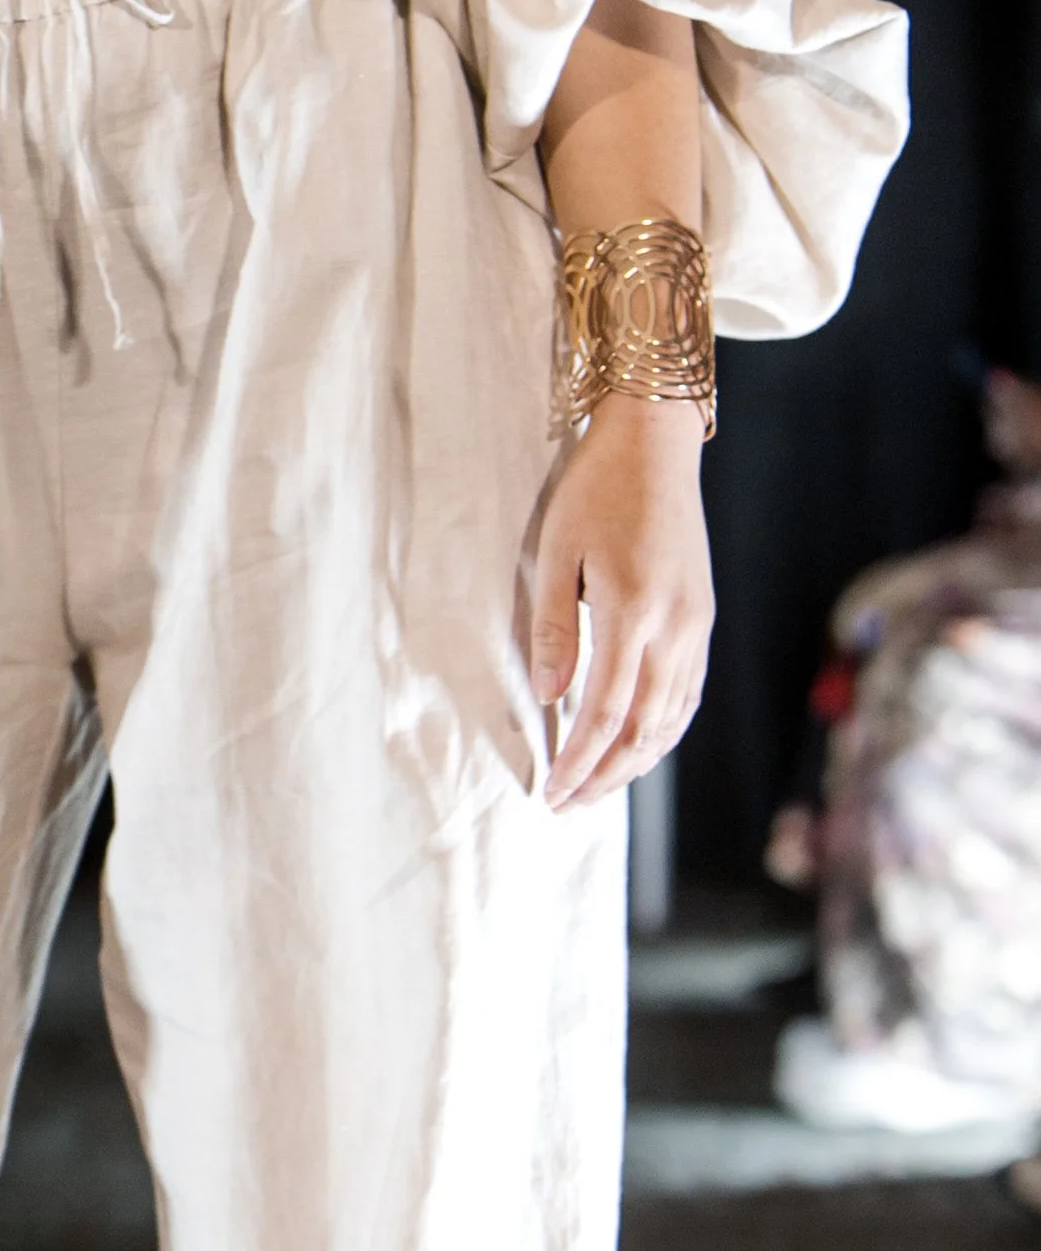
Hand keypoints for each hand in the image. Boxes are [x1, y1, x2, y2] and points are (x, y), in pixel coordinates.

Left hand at [531, 395, 712, 809]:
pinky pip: (688, 693)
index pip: (605, 713)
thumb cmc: (596, 488)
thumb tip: (548, 697)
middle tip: (569, 806)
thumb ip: (553, 629)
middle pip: (644, 729)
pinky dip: (664, 730)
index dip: (579, 761)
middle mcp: (675, 628)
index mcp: (634, 613)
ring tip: (599, 787)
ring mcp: (697, 626)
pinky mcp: (703, 618)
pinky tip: (641, 744)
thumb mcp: (557, 551)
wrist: (656, 444)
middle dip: (606, 776)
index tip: (551, 792)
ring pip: (672, 718)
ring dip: (636, 762)